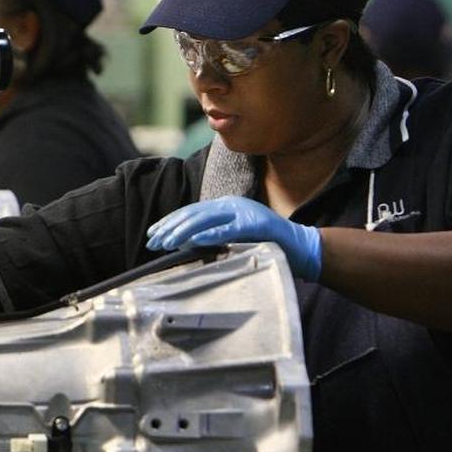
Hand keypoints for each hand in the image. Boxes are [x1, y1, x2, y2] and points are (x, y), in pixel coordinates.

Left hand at [145, 196, 322, 280]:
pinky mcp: (254, 225)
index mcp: (226, 205)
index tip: (152, 234)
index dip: (170, 222)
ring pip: (205, 220)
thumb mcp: (234, 236)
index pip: (191, 211)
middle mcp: (232, 205)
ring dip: (183, 232)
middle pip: (193, 213)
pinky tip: (193, 241)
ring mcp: (243, 213)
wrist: (299, 246)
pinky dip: (209, 235)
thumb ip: (213, 235)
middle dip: (170, 228)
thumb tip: (185, 243)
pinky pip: (227, 230)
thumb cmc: (265, 243)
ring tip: (166, 243)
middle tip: (152, 242)